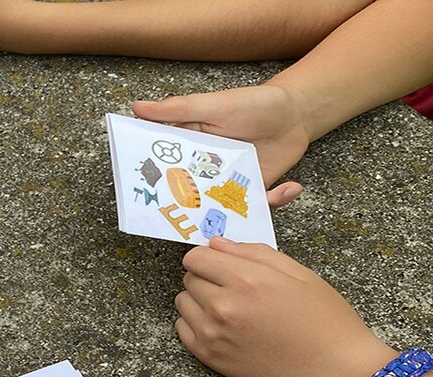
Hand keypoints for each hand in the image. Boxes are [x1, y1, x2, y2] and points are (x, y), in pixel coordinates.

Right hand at [132, 84, 308, 203]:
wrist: (295, 112)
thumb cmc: (253, 103)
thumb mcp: (214, 105)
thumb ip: (179, 109)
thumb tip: (137, 108)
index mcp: (188, 149)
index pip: (162, 168)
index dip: (151, 183)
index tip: (144, 197)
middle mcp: (203, 172)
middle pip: (187, 198)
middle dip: (189, 212)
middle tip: (197, 216)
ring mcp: (229, 185)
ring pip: (221, 210)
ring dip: (231, 216)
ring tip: (247, 207)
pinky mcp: (253, 192)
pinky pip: (257, 208)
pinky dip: (274, 202)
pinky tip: (291, 186)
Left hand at [174, 236, 397, 376]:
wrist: (334, 371)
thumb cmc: (324, 321)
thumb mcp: (299, 274)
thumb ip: (254, 253)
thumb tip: (217, 243)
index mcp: (246, 280)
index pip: (196, 257)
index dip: (208, 256)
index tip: (220, 262)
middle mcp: (223, 306)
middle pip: (189, 278)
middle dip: (206, 276)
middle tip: (232, 286)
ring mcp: (213, 334)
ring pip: (183, 302)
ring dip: (198, 300)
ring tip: (229, 307)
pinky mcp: (209, 358)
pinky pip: (182, 329)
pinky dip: (195, 323)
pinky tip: (221, 326)